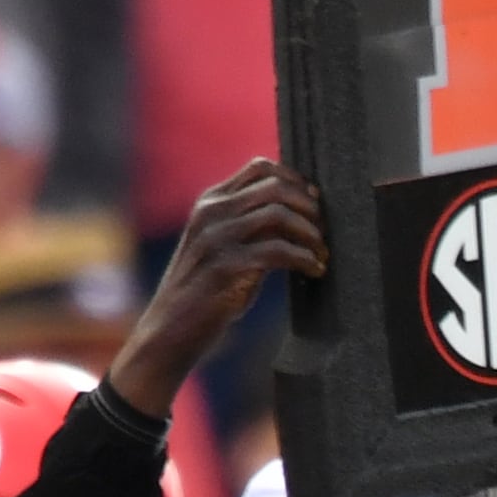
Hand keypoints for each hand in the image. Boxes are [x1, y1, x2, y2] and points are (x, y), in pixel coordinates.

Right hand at [110, 159, 325, 421]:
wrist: (173, 328)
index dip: (296, 181)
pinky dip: (305, 259)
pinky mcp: (227, 266)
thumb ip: (251, 226)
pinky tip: (315, 271)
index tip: (316, 203)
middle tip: (324, 233)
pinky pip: (279, 251)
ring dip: (311, 234)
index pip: (260, 168)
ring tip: (322, 255)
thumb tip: (297, 217)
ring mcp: (218, 238)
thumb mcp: (225, 247)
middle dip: (309, 208)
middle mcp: (213, 213)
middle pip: (275, 187)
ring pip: (279, 214)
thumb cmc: (208, 291)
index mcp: (211, 202)